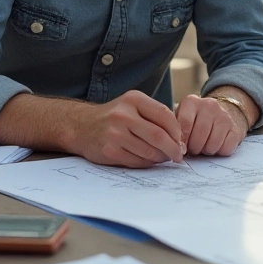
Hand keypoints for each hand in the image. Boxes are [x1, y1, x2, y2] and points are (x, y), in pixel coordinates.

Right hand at [69, 90, 184, 167]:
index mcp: (133, 100)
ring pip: (149, 151)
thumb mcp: (132, 106)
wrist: (81, 126)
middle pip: (159, 136)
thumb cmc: (114, 117)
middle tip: (178, 156)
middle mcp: (123, 115)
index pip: (165, 116)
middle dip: (173, 149)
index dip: (177, 131)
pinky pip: (137, 161)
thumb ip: (155, 116)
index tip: (181, 141)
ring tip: (163, 158)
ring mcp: (115, 133)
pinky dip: (147, 163)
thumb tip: (180, 139)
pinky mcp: (109, 151)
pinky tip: (147, 160)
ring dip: (160, 158)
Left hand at [175, 94, 246, 156]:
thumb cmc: (196, 120)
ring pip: (212, 145)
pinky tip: (216, 145)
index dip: (181, 141)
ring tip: (204, 146)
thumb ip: (177, 130)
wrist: (221, 114)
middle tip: (193, 148)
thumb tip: (177, 147)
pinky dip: (220, 152)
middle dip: (194, 148)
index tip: (180, 147)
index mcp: (192, 102)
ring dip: (207, 151)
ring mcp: (224, 116)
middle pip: (198, 137)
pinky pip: (226, 148)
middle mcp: (209, 105)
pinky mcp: (235, 129)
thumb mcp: (182, 118)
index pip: (184, 124)